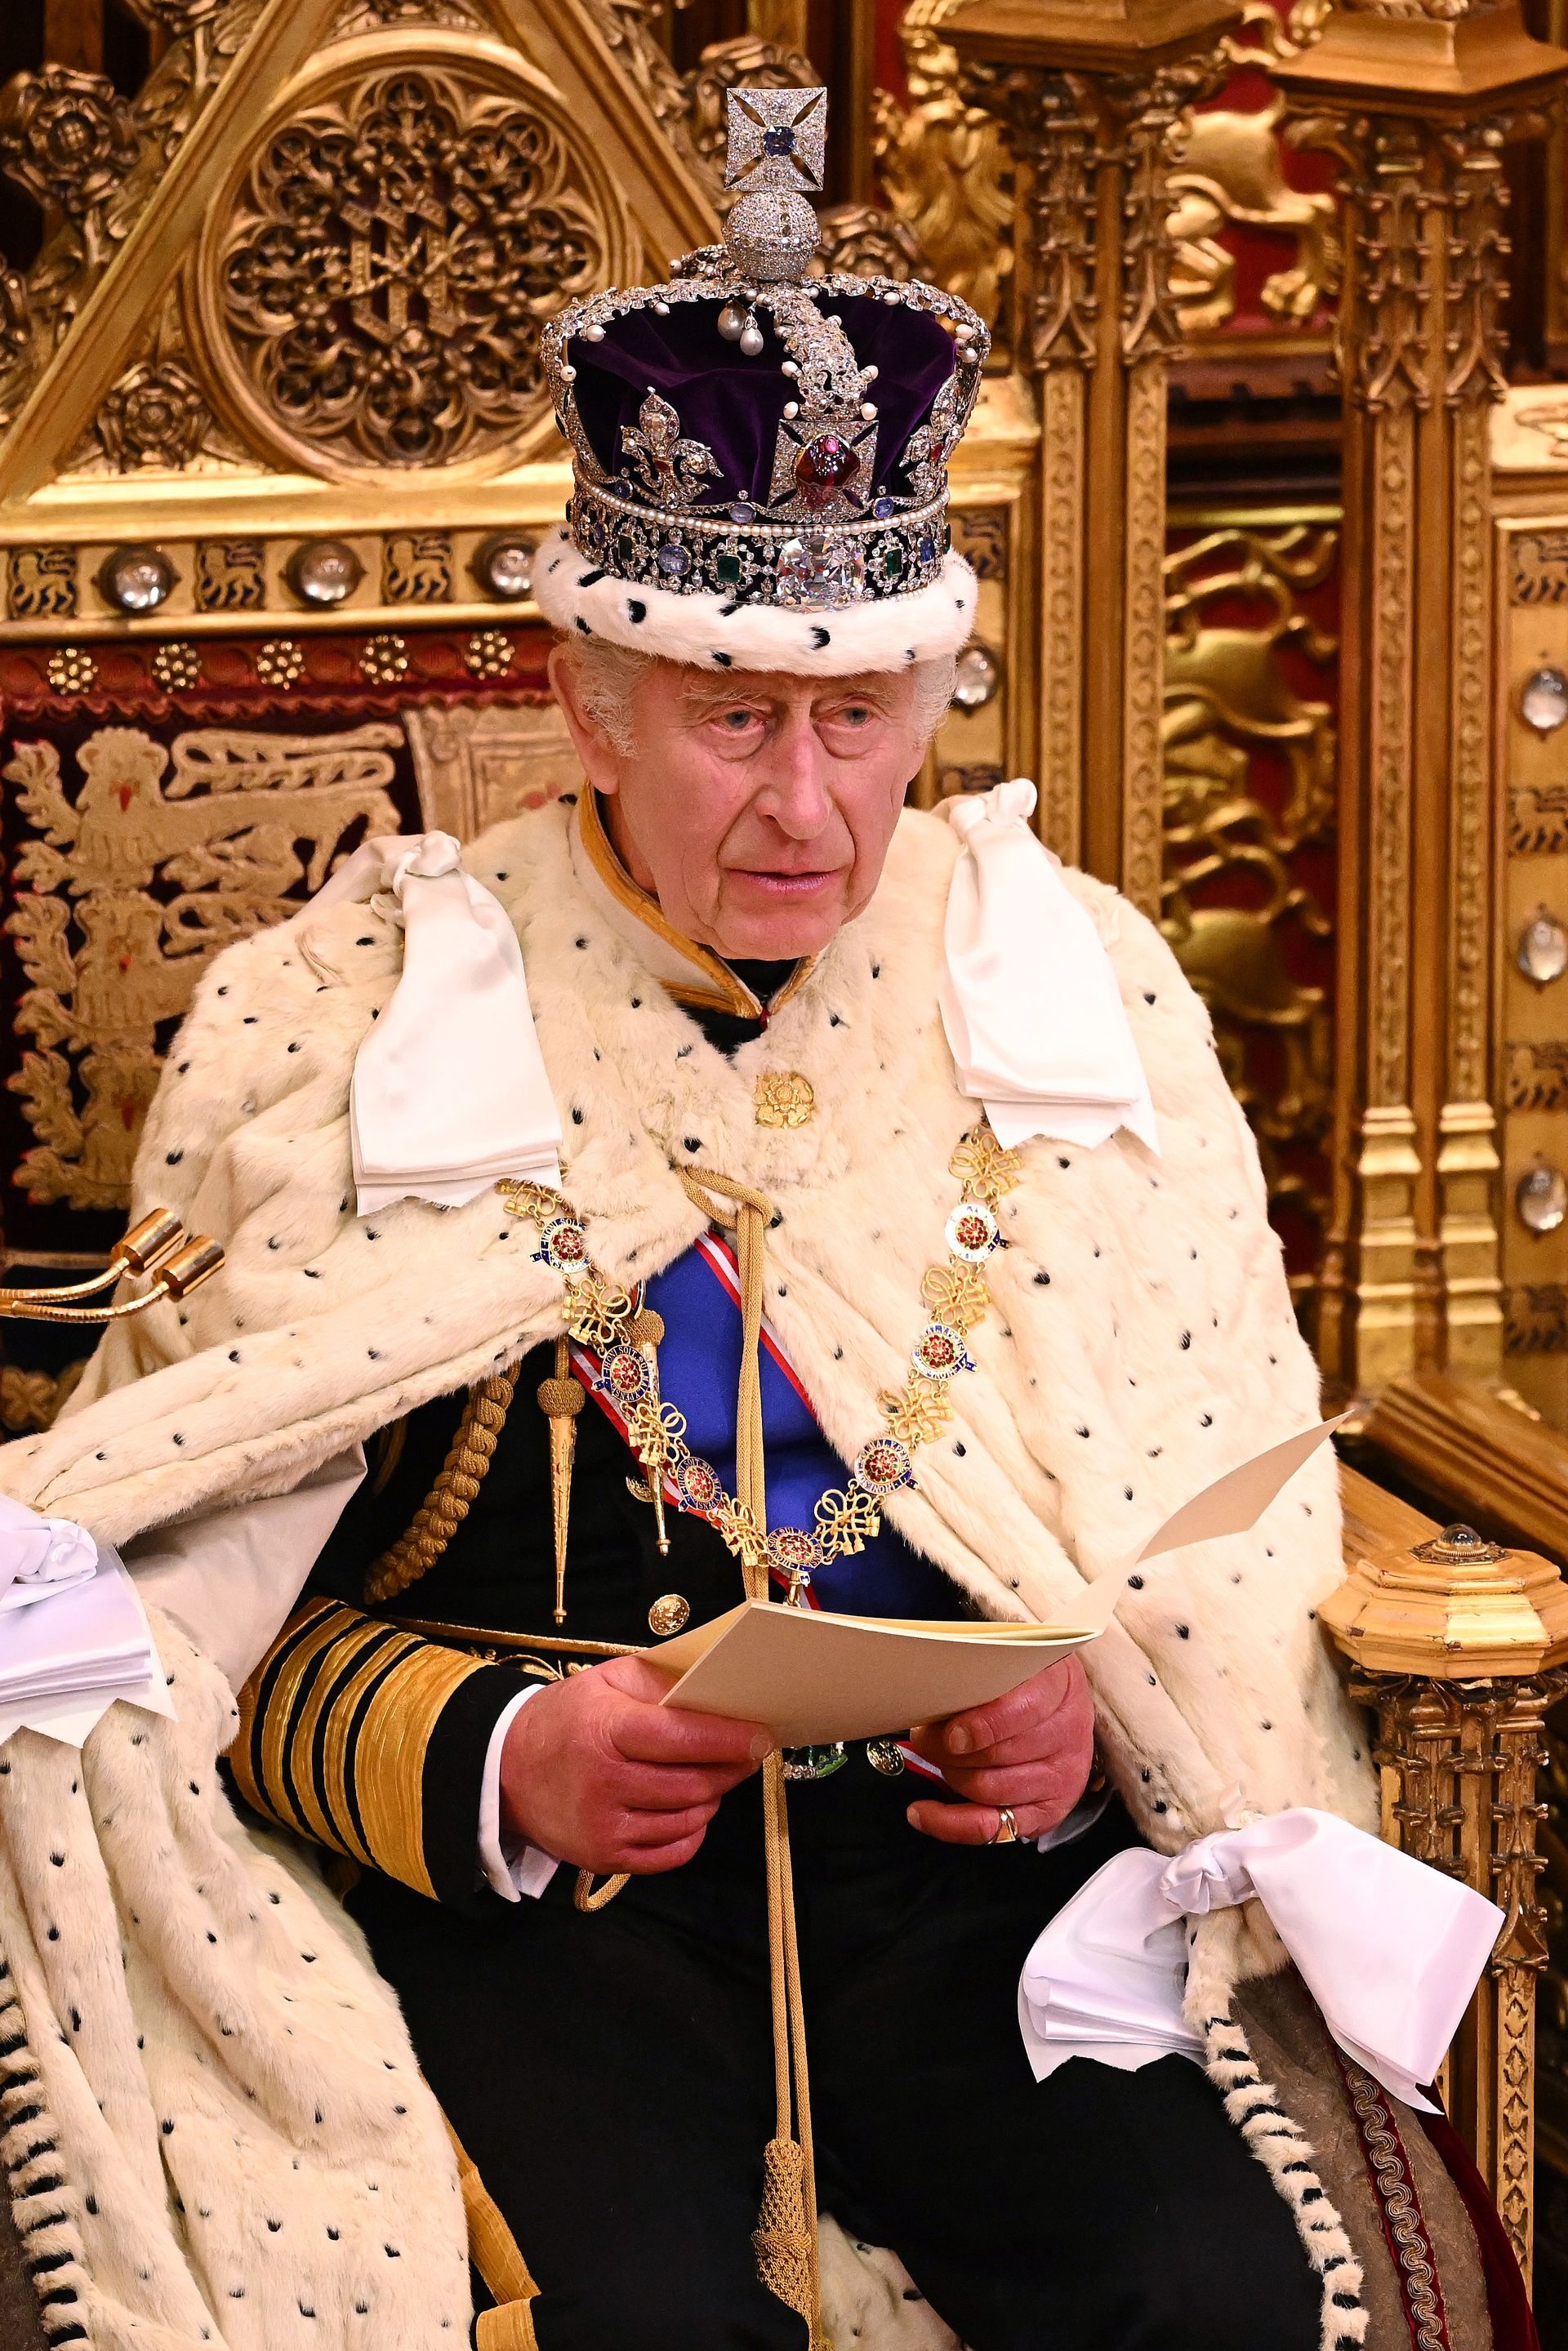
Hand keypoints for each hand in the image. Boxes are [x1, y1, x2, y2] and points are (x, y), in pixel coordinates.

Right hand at [498, 1654, 771, 1876]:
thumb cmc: (565, 1720)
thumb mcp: (605, 1683)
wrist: (504, 1772)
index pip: (679, 1737)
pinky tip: (691, 1810)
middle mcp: (602, 1783)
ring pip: (687, 1819)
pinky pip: (670, 1854)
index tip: (761, 1736)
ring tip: (713, 1778)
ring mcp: (602, 1827)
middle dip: (730, 1769)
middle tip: (747, 1755)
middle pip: (691, 1783)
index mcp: (604, 1731)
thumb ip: (659, 1682)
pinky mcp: (603, 1859)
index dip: (726, 1738)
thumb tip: (717, 1692)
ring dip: (712, 1798)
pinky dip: (692, 1833)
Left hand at [906, 1654, 1094, 1846]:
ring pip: (990, 1789)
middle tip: (925, 1735)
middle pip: (999, 1754)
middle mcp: (1068, 1734)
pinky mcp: (1046, 1812)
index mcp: (1060, 1686)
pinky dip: (950, 1823)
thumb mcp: (1014, 1659)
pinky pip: (991, 1827)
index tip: (950, 1731)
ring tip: (932, 1755)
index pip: (1023, 1711)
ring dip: (950, 1774)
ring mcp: (1061, 1777)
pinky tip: (922, 1812)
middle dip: (948, 1748)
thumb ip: (981, 1674)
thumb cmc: (1026, 1680)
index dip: (983, 1726)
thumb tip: (932, 1694)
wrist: (1064, 1706)